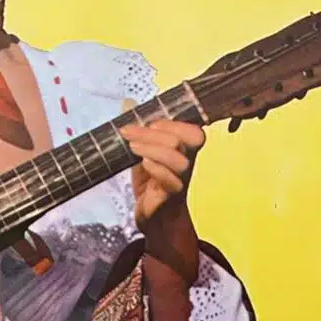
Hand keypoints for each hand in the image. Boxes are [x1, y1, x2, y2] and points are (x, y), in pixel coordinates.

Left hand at [120, 103, 204, 282]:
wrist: (154, 218)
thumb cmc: (151, 184)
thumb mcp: (143, 154)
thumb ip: (139, 131)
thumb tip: (127, 103)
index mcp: (185, 151)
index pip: (193, 131)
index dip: (171, 123)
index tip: (146, 123)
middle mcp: (188, 164)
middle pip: (183, 141)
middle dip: (152, 132)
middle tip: (128, 133)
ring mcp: (182, 181)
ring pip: (180, 160)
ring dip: (153, 149)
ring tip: (133, 147)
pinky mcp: (172, 197)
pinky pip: (172, 181)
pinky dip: (157, 169)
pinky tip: (144, 165)